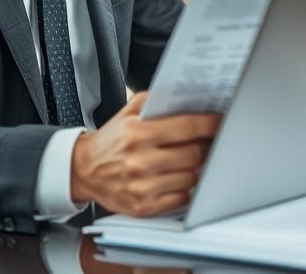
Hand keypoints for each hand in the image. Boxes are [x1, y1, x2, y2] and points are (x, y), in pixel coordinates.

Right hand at [70, 91, 220, 215]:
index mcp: (137, 133)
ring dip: (197, 167)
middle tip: (208, 141)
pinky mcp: (144, 207)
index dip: (210, 124)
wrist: (84, 170)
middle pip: (194, 154)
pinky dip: (186, 187)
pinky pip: (181, 198)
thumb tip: (190, 99)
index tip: (221, 121)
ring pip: (191, 177)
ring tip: (191, 158)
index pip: (187, 128)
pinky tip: (179, 176)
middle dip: (206, 146)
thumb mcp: (128, 111)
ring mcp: (142, 187)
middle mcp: (140, 161)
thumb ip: (157, 101)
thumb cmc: (111, 139)